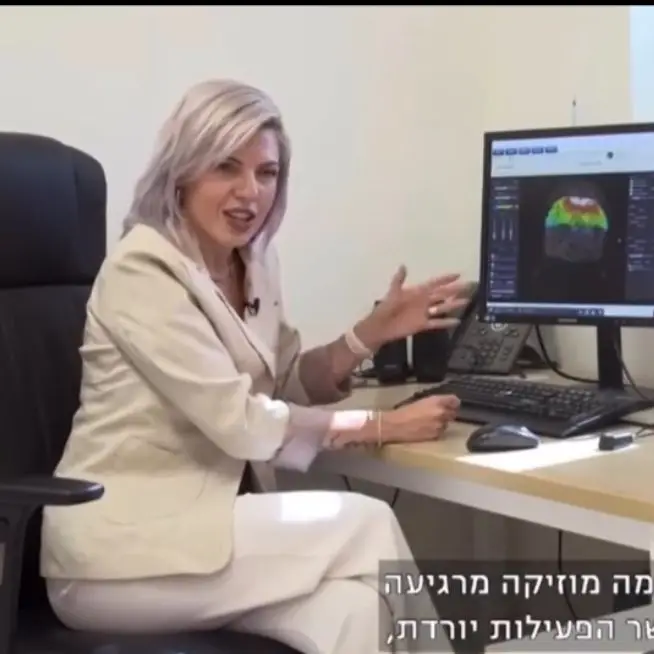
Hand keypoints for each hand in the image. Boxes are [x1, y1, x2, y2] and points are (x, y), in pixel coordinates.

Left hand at [356, 266, 470, 348]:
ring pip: (443, 307)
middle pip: (442, 294)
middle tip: (469, 286)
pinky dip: (446, 322)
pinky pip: (437, 323)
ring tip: (467, 301)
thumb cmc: (386, 308)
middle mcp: (423, 301)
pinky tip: (457, 321)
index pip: (434, 283)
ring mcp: (424, 313)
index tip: (458, 275)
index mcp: (417, 292)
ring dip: (454, 304)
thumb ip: (399, 280)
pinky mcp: (423, 324)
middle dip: (455, 290)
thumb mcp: (393, 292)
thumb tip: (403, 265)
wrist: (381, 326)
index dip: (446, 279)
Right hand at [382, 395, 459, 443]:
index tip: (452, 404)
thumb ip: (435, 402)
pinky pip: (441, 432)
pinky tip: (426, 429)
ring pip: (447, 423)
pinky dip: (437, 430)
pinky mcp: (437, 435)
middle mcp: (441, 412)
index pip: (455, 400)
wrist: (396, 425)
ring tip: (429, 422)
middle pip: (454, 412)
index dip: (453, 403)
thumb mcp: (421, 401)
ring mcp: (440, 424)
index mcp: (436, 401)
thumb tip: (444, 404)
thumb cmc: (405, 412)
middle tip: (439, 414)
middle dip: (448, 413)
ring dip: (442, 422)